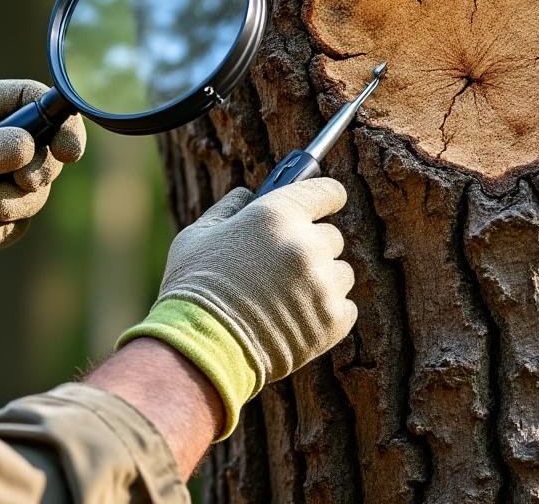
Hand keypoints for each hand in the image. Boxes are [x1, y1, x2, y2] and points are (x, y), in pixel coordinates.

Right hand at [117, 178, 354, 432]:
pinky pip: (344, 307)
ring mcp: (323, 284)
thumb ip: (229, 209)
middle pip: (331, 236)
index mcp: (276, 214)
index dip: (323, 198)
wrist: (201, 347)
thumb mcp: (198, 234)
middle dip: (310, 246)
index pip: (327, 191)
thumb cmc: (193, 287)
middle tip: (281, 265)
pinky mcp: (333, 321)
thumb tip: (248, 195)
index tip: (322, 204)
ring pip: (339, 273)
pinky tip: (293, 319)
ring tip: (284, 298)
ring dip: (320, 281)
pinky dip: (324, 313)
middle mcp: (306, 244)